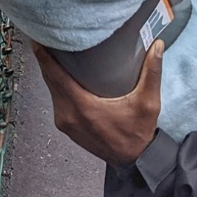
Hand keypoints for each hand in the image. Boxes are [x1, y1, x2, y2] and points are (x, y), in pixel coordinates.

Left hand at [33, 40, 164, 168]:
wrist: (133, 160)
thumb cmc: (138, 133)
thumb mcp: (148, 103)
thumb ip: (152, 72)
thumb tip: (157, 46)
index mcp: (83, 108)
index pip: (56, 76)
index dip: (45, 57)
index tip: (39, 39)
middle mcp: (68, 115)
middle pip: (49, 81)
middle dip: (44, 59)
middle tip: (43, 37)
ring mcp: (65, 122)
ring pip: (51, 91)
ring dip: (49, 71)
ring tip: (48, 50)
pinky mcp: (66, 126)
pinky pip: (55, 100)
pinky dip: (55, 85)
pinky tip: (57, 74)